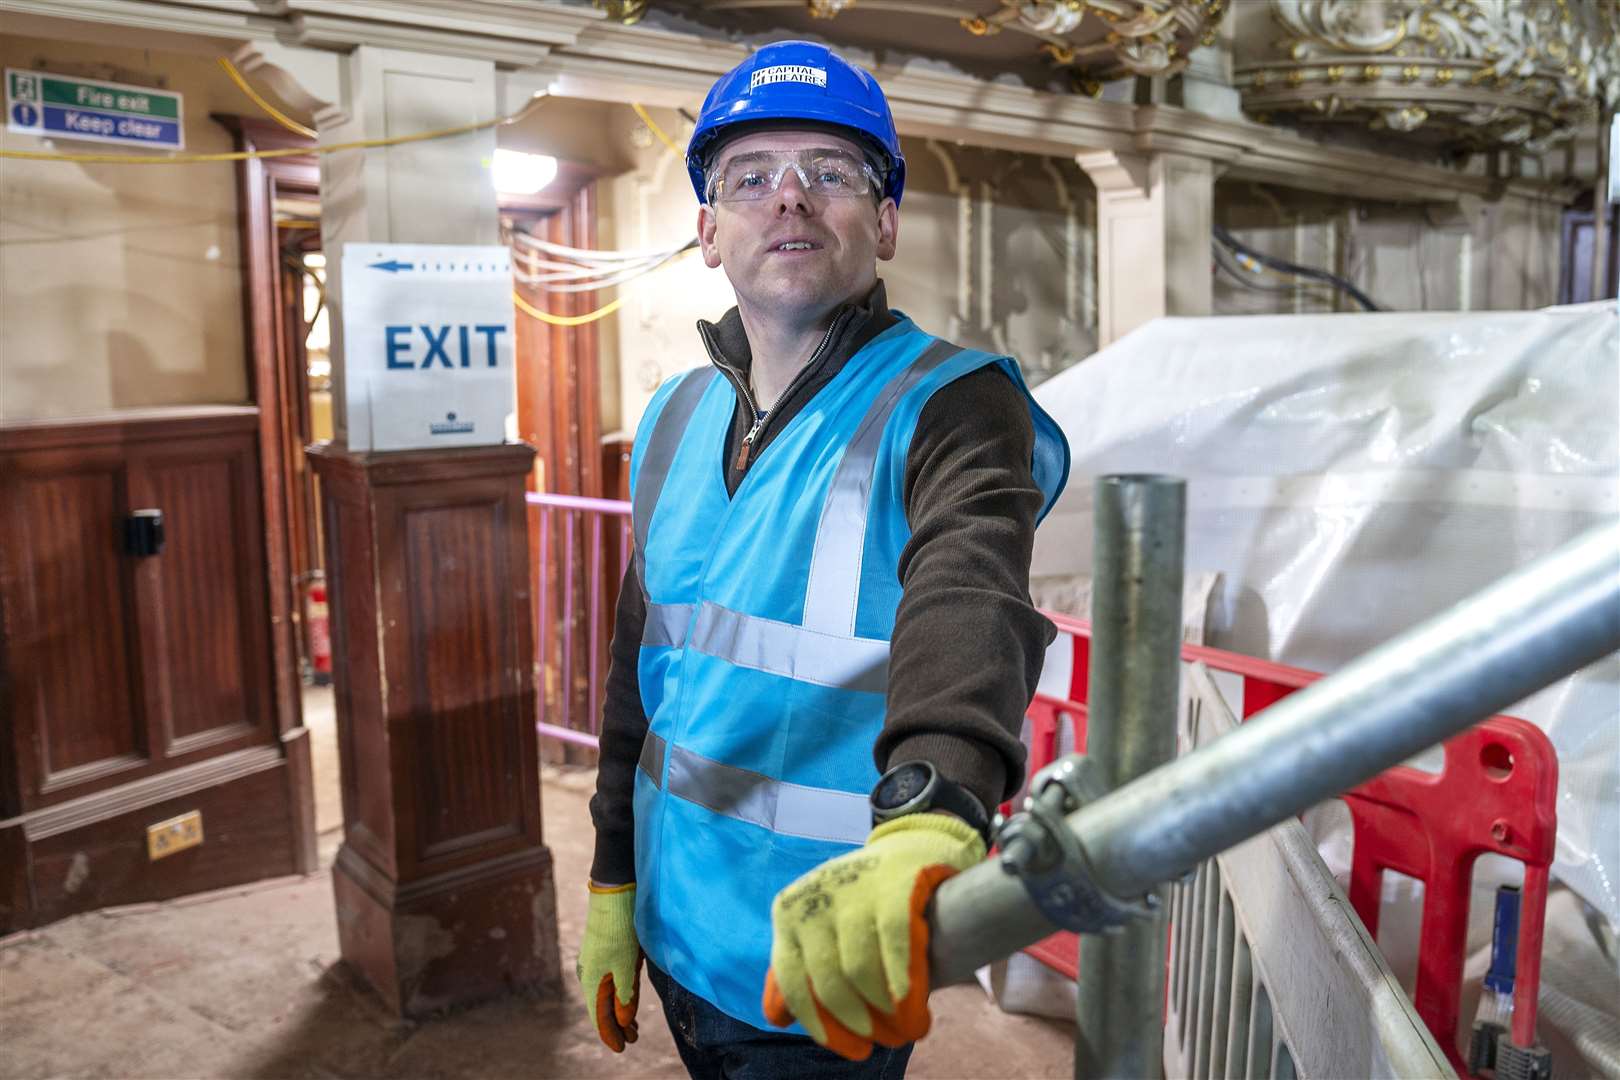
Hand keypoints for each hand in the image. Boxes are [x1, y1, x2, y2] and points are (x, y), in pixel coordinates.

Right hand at [576, 882, 641, 1051]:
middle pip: (602, 1007)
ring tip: (632, 1026)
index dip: (611, 1034)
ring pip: (606, 995)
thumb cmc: (620, 931)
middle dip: (617, 1025)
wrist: (614, 895)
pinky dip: (619, 995)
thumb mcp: (626, 967)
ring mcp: (595, 964)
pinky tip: (628, 999)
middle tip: (632, 1039)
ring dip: (619, 1011)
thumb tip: (622, 1020)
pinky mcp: (603, 954)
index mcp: (591, 981)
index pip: (599, 1016)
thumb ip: (625, 996)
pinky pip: (610, 982)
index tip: (622, 1048)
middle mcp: (589, 975)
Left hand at [762, 814, 985, 1059]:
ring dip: (888, 1010)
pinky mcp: (893, 883)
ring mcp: (852, 888)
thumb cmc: (860, 900)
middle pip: (830, 981)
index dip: (822, 1026)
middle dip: (858, 1022)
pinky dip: (904, 980)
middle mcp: (814, 899)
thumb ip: (798, 968)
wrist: (910, 846)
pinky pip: (895, 943)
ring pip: (862, 969)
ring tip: (910, 1028)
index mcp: (788, 913)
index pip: (793, 983)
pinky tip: (914, 1003)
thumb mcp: (820, 927)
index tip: (854, 1050)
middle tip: (885, 1041)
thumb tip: (776, 1018)